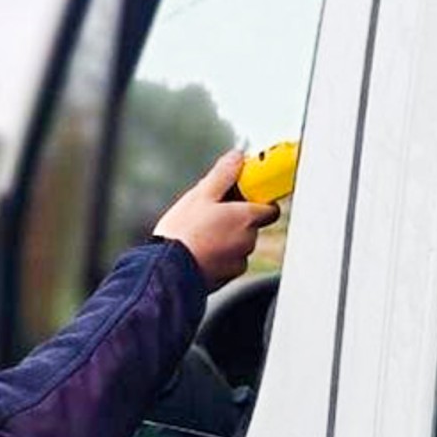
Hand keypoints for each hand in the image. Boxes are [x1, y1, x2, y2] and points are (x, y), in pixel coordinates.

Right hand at [153, 151, 280, 288]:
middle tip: (211, 214)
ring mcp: (238, 262)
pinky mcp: (226, 279)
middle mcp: (248, 241)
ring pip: (238, 245)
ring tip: (199, 235)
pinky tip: (197, 252)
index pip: (270, 208)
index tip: (241, 196)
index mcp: (246, 218)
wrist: (166, 271)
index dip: (256, 201)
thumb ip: (223, 174)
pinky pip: (227, 263)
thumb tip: (237, 157)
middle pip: (251, 226)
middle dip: (236, 220)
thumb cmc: (182, 233)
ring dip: (226, 239)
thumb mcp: (201, 195)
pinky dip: (217, 257)